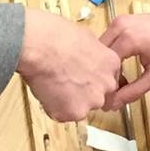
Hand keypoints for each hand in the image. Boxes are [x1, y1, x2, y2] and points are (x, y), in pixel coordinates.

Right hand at [18, 5, 122, 120]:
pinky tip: (46, 91)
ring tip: (52, 84)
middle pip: (97, 96)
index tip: (82, 79)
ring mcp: (91, 101)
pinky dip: (53, 107)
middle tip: (65, 82)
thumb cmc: (54, 36)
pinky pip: (63, 114)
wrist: (38, 46)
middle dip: (82, 93)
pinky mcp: (72, 113)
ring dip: (68, 101)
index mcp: (111, 64)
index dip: (92, 80)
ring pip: (80, 107)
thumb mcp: (84, 36)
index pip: (108, 81)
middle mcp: (106, 85)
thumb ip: (91, 53)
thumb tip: (84, 55)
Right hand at [102, 5, 149, 104]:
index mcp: (128, 38)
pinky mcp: (124, 20)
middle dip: (104, 76)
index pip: (104, 67)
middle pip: (99, 56)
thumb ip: (133, 91)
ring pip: (102, 48)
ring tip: (119, 82)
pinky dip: (112, 55)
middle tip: (113, 93)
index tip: (109, 101)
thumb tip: (114, 104)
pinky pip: (109, 40)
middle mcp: (120, 25)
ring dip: (107, 66)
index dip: (106, 86)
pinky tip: (123, 68)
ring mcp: (121, 20)